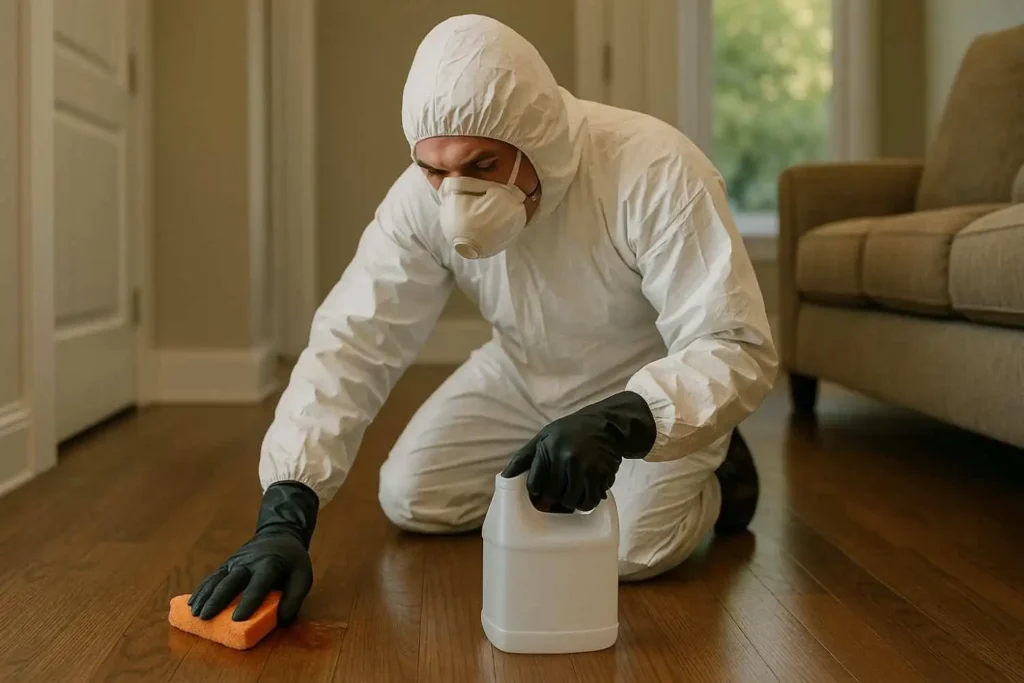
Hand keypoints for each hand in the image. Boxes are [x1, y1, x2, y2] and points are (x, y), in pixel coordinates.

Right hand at [189, 481, 318, 624]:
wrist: (278, 535)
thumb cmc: (292, 561)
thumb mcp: (303, 576)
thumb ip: (295, 598)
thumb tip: (282, 621)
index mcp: (269, 565)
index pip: (258, 584)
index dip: (248, 601)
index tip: (238, 618)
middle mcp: (248, 563)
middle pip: (230, 581)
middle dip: (217, 599)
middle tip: (206, 617)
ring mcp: (235, 562)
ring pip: (217, 579)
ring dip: (205, 596)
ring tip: (195, 614)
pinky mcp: (227, 564)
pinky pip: (212, 578)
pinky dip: (201, 590)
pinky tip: (192, 604)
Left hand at [500, 391, 656, 510]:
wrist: (606, 424)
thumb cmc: (570, 431)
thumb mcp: (544, 437)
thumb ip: (524, 457)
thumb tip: (504, 477)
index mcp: (549, 449)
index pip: (534, 485)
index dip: (536, 492)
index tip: (540, 491)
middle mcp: (567, 458)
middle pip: (553, 495)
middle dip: (552, 499)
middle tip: (556, 496)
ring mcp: (586, 468)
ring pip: (571, 501)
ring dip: (569, 503)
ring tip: (570, 496)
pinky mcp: (602, 475)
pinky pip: (590, 500)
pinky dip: (586, 503)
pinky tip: (584, 496)